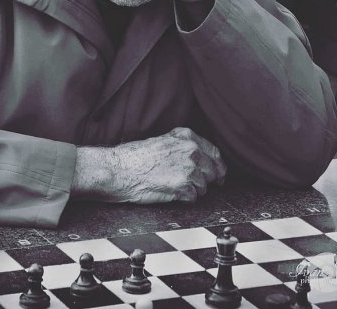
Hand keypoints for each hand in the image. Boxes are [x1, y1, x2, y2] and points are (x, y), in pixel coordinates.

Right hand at [71, 127, 226, 202]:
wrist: (118, 169)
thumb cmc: (134, 157)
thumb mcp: (163, 141)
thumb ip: (183, 147)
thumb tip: (200, 158)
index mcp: (187, 137)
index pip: (215, 153)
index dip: (217, 167)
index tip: (218, 175)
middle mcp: (191, 150)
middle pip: (213, 171)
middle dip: (205, 180)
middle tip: (191, 184)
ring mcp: (189, 167)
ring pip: (204, 187)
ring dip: (192, 190)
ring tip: (173, 186)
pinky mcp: (183, 185)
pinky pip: (193, 198)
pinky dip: (183, 199)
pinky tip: (170, 192)